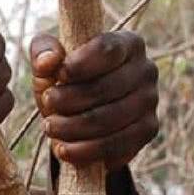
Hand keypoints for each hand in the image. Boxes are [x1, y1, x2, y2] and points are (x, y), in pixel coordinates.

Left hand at [31, 30, 157, 169]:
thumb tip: (47, 62)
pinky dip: (85, 151)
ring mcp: (150, 101)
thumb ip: (43, 52)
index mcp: (127, 43)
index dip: (80, 64)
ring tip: (50, 127)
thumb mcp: (51, 62)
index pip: (107, 49)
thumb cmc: (68, 79)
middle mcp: (146, 70)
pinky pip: (115, 145)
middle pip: (106, 88)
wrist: (88, 111)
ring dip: (72, 127)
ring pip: (109, 120)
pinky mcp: (148, 130)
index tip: (58, 75)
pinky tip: (64, 149)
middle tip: (47, 104)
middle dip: (69, 99)